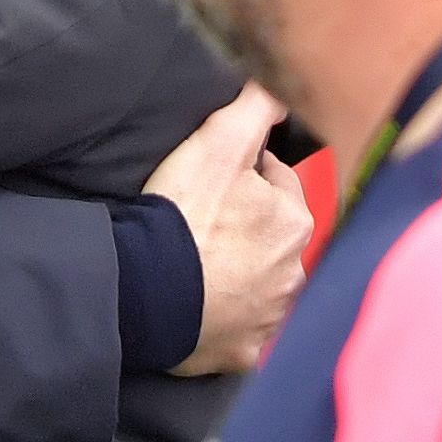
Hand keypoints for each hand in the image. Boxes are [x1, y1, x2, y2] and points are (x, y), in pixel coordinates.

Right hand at [146, 85, 310, 377]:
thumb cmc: (184, 216)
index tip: (213, 180)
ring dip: (239, 274)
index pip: (277, 184)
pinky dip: (224, 320)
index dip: (244, 176)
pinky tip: (199, 306)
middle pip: (271, 237)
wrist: (147, 288)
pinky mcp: (243, 349)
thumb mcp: (217, 143)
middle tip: (202, 222)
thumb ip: (255, 109)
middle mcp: (294, 272)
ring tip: (197, 264)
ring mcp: (270, 315)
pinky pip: (239, 331)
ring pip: (260, 285)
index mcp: (294, 221)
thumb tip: (280, 92)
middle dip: (247, 228)